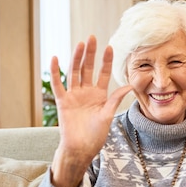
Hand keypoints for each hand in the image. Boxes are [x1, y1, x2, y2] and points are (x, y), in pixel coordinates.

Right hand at [49, 35, 131, 186]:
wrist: (81, 149)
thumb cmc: (95, 135)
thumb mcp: (108, 115)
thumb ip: (116, 99)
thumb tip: (130, 85)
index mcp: (99, 95)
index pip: (102, 73)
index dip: (105, 61)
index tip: (109, 47)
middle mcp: (86, 92)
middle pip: (87, 68)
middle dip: (90, 53)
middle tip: (92, 37)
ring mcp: (73, 95)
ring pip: (74, 72)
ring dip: (76, 58)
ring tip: (79, 44)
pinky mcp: (62, 102)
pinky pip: (58, 84)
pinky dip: (55, 72)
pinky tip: (55, 58)